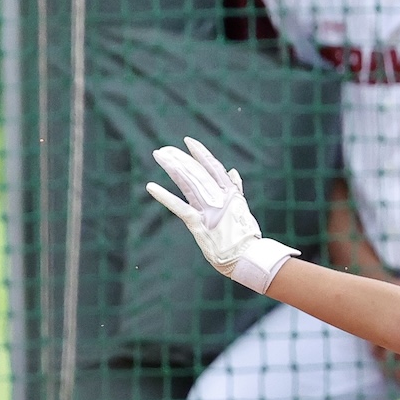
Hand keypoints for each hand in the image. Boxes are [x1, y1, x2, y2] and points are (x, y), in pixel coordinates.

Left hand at [147, 137, 296, 292]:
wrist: (248, 258)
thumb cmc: (244, 238)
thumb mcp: (241, 209)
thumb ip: (236, 190)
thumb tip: (233, 172)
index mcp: (230, 194)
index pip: (214, 168)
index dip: (201, 154)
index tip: (189, 141)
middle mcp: (220, 198)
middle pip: (197, 172)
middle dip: (180, 159)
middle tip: (164, 150)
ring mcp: (210, 210)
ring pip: (188, 183)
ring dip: (173, 168)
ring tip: (159, 156)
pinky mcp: (199, 223)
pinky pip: (179, 206)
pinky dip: (164, 196)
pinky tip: (151, 186)